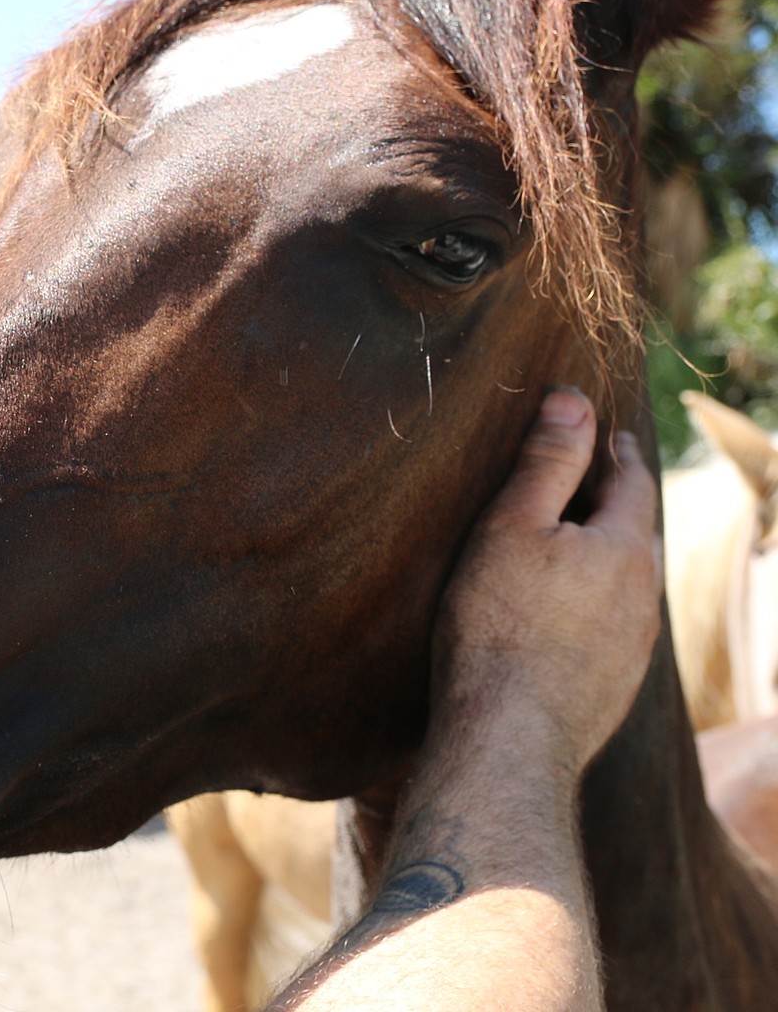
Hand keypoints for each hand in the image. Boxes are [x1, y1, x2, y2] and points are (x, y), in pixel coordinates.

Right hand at [432, 388, 661, 774]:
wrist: (508, 739)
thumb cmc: (496, 626)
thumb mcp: (509, 528)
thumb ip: (546, 464)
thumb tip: (574, 401)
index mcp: (625, 548)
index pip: (632, 481)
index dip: (616, 452)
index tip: (606, 435)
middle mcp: (643, 596)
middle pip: (636, 535)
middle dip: (615, 507)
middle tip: (589, 487)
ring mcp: (634, 648)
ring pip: (627, 587)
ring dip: (604, 564)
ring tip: (570, 554)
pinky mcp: (614, 689)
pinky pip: (611, 632)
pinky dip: (591, 612)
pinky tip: (559, 623)